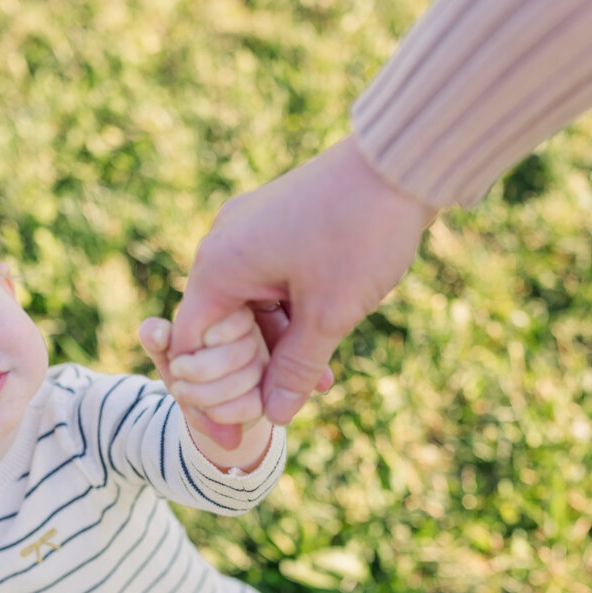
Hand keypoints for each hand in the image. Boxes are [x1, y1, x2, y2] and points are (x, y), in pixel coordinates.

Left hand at [139, 308, 272, 468]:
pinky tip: (205, 413)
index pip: (227, 319)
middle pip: (238, 351)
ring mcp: (265, 368)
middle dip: (199, 371)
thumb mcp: (164, 352)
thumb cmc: (183, 370)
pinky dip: (222, 412)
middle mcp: (254, 338)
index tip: (176, 357)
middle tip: (176, 379)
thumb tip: (156, 332)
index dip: (198, 342)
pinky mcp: (268, 396)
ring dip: (206, 394)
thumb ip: (155, 336)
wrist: (199, 408)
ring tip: (182, 394)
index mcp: (230, 315)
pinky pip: (253, 403)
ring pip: (247, 378)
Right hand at [171, 135, 434, 429]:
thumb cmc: (360, 234)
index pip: (191, 345)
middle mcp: (224, 244)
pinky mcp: (276, 224)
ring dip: (280, 346)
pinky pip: (271, 283)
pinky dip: (292, 315)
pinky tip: (325, 345)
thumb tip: (272, 415)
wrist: (400, 163)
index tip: (236, 429)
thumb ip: (296, 369)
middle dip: (255, 371)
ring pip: (251, 307)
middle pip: (221, 328)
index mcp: (219, 265)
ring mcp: (250, 231)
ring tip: (320, 383)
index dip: (209, 395)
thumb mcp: (329, 315)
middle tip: (286, 406)